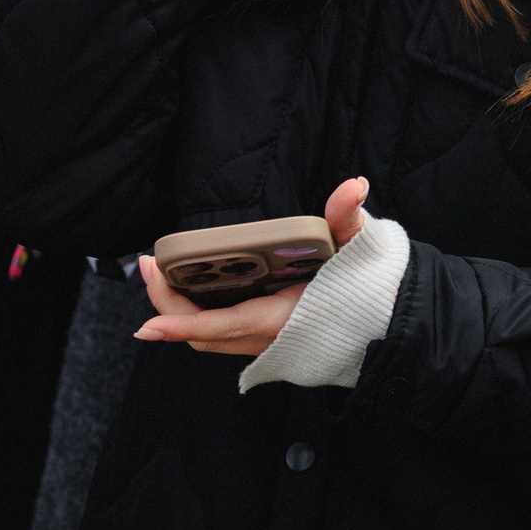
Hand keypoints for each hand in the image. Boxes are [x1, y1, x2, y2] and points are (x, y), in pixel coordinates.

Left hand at [134, 176, 370, 358]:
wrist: (384, 319)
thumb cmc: (366, 285)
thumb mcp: (357, 246)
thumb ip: (348, 216)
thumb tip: (354, 186)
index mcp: (282, 318)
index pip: (221, 327)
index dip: (182, 326)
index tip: (146, 326)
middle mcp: (266, 338)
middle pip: (200, 334)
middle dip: (165, 305)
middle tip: (148, 264)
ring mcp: (263, 342)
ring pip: (206, 337)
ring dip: (176, 310)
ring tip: (160, 271)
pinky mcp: (262, 338)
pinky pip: (218, 333)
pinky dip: (195, 315)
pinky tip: (190, 285)